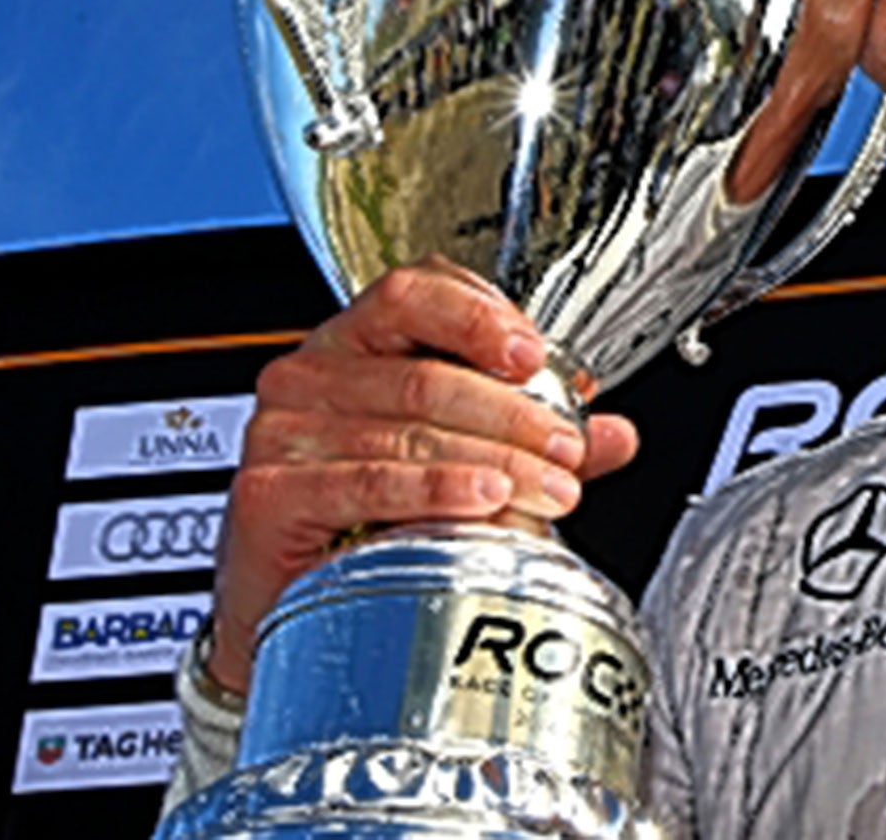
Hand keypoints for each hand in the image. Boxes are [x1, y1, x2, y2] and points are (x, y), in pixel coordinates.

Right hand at [207, 258, 639, 695]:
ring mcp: (286, 432)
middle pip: (429, 374)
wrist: (290, 594)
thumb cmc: (366, 510)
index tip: (535, 353)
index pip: (416, 292)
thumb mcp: (457, 450)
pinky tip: (483, 497)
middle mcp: (312, 374)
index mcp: (357, 341)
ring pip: (411, 430)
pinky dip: (437, 488)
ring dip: (496, 458)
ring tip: (549, 486)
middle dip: (516, 412)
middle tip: (570, 447)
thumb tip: (614, 433)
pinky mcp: (271, 493)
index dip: (480, 316)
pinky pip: (370, 481)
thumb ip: (533, 433)